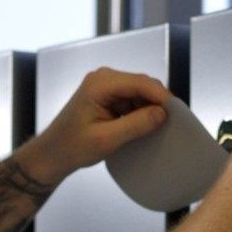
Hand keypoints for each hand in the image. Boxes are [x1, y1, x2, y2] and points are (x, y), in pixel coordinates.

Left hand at [19, 68, 171, 181]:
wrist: (52, 154)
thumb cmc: (73, 147)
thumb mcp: (106, 139)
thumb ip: (136, 125)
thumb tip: (163, 113)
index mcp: (100, 83)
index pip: (140, 82)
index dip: (162, 96)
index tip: (178, 113)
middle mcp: (104, 77)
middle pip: (142, 84)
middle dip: (158, 102)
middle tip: (172, 123)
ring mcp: (106, 85)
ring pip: (140, 91)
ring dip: (150, 108)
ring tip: (160, 127)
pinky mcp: (108, 95)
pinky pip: (133, 98)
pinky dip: (141, 111)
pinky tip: (145, 126)